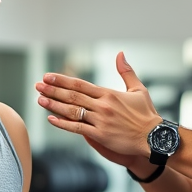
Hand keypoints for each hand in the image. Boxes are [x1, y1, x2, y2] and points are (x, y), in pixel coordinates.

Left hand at [35, 52, 160, 162]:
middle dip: (53, 89)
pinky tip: (51, 118)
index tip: (48, 76)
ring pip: (72, 111)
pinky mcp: (100, 135)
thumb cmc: (147, 115)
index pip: (80, 85)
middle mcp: (102, 106)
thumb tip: (120, 53)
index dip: (62, 80)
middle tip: (38, 85)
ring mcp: (100, 120)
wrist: (154, 138)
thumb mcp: (138, 90)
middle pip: (73, 96)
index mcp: (109, 94)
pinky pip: (77, 128)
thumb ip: (126, 72)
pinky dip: (63, 123)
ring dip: (54, 104)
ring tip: (40, 99)